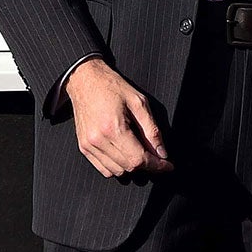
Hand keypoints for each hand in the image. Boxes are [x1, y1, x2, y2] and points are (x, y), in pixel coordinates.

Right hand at [61, 59, 172, 177]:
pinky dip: (117, 167)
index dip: (156, 165)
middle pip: (129, 167)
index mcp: (113, 128)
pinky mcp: (84, 147)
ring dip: (131, 166)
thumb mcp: (139, 102)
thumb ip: (152, 130)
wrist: (85, 80)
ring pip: (116, 171)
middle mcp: (99, 140)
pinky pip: (103, 169)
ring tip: (138, 151)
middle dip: (146, 165)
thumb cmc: (112, 87)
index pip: (138, 159)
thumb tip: (162, 153)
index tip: (167, 165)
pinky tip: (123, 154)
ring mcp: (89, 145)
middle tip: (156, 156)